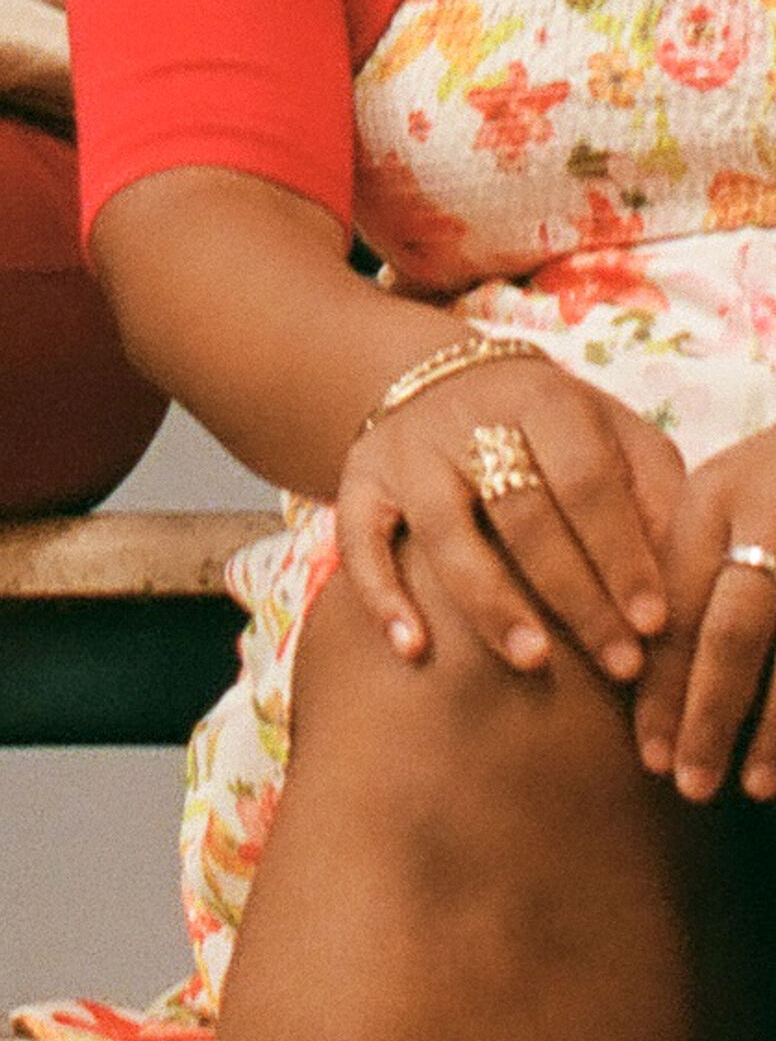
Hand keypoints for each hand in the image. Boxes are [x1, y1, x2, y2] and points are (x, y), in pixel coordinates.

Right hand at [338, 345, 683, 685]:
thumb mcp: (610, 432)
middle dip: (574, 594)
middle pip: (521, 510)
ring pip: (442, 526)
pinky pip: (359, 536)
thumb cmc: (551, 428)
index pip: (585, 479)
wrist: (439, 377)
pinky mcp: (359, 478)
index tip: (654, 624)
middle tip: (618, 664)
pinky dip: (381, 594)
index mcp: (541, 397)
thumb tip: (681, 572)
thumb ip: (649, 490)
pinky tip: (413, 649)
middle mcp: (466, 416)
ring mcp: (407, 448)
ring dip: (489, 599)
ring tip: (534, 662)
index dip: (620, 553)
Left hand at [636, 429, 775, 800]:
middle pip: (737, 632)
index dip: (662, 683)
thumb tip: (629, 663)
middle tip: (688, 785)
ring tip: (753, 786)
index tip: (648, 754)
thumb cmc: (768, 487)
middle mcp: (773, 523)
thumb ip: (677, 561)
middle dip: (710, 713)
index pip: (679, 600)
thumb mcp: (720, 497)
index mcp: (722, 497)